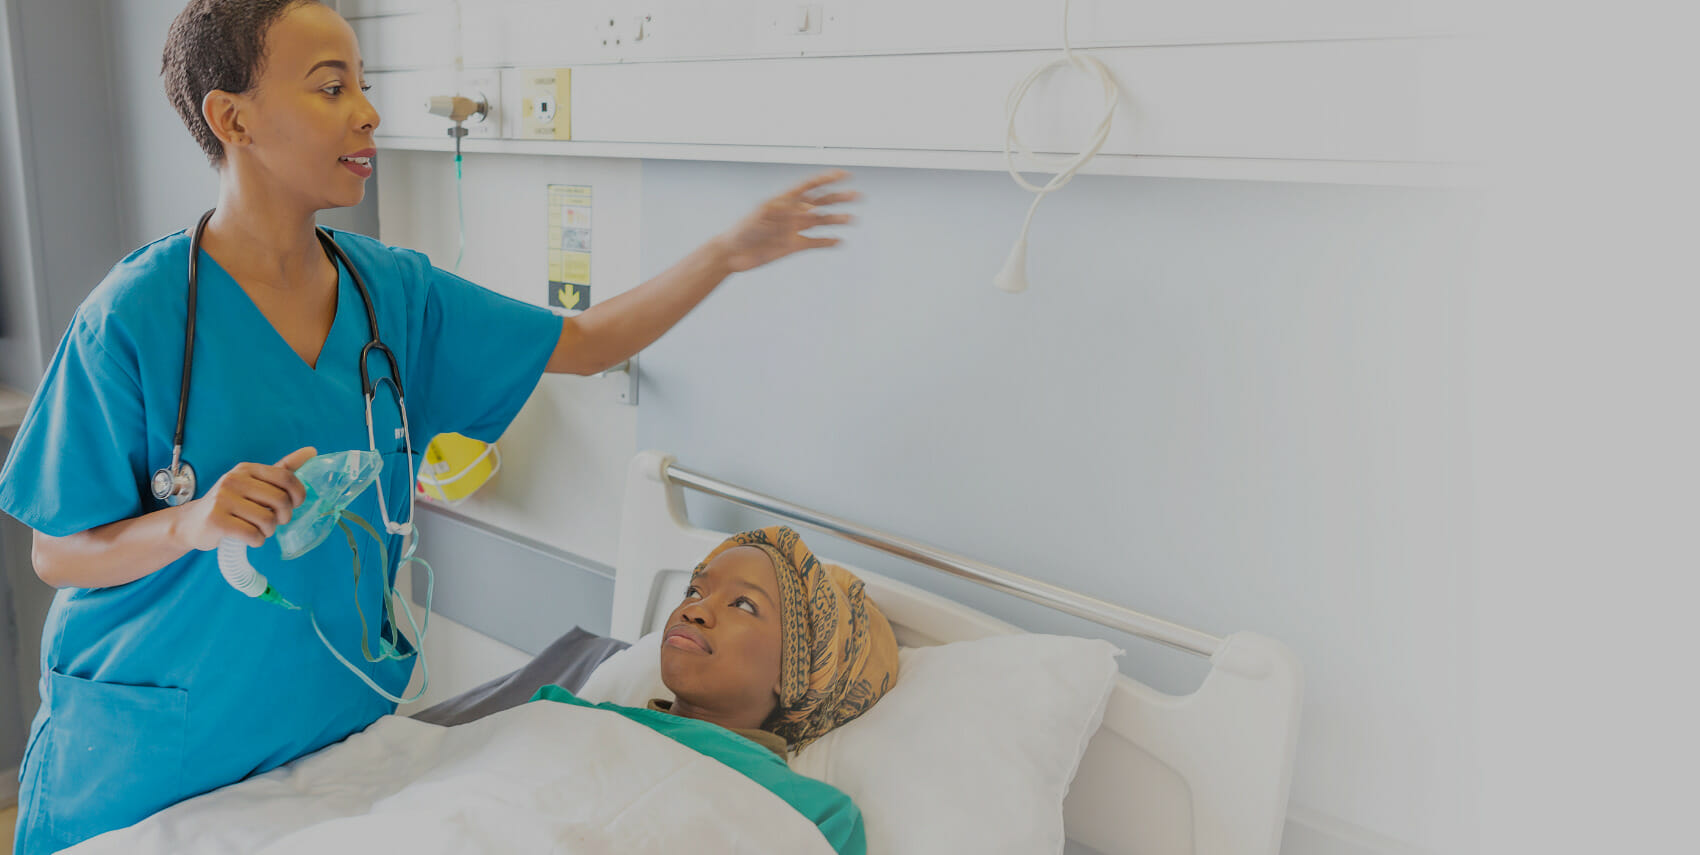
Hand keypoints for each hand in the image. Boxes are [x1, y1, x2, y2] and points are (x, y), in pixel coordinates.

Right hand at [176, 447, 314, 550]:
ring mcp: (223, 499)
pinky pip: (252, 535)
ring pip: (268, 520)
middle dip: (284, 517)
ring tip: (259, 529)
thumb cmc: (230, 503)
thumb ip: (283, 469)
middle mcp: (234, 480)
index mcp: (247, 469)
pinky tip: (249, 538)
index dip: (298, 495)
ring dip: (269, 531)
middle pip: (280, 500)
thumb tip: (312, 451)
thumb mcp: (255, 482)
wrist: (192, 523)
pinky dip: (257, 541)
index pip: (286, 478)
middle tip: (275, 521)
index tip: (294, 505)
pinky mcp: (216, 520)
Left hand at [712, 170, 859, 273]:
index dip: (827, 179)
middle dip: (840, 198)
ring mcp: (794, 229)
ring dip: (837, 219)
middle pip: (821, 202)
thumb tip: (791, 207)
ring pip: (821, 221)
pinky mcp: (794, 246)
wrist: (733, 254)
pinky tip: (839, 241)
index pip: (810, 186)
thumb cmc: (741, 231)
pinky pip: (815, 242)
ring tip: (853, 219)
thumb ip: (775, 209)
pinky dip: (827, 241)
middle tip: (858, 196)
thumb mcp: (757, 215)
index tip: (844, 174)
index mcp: (785, 201)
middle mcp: (793, 213)